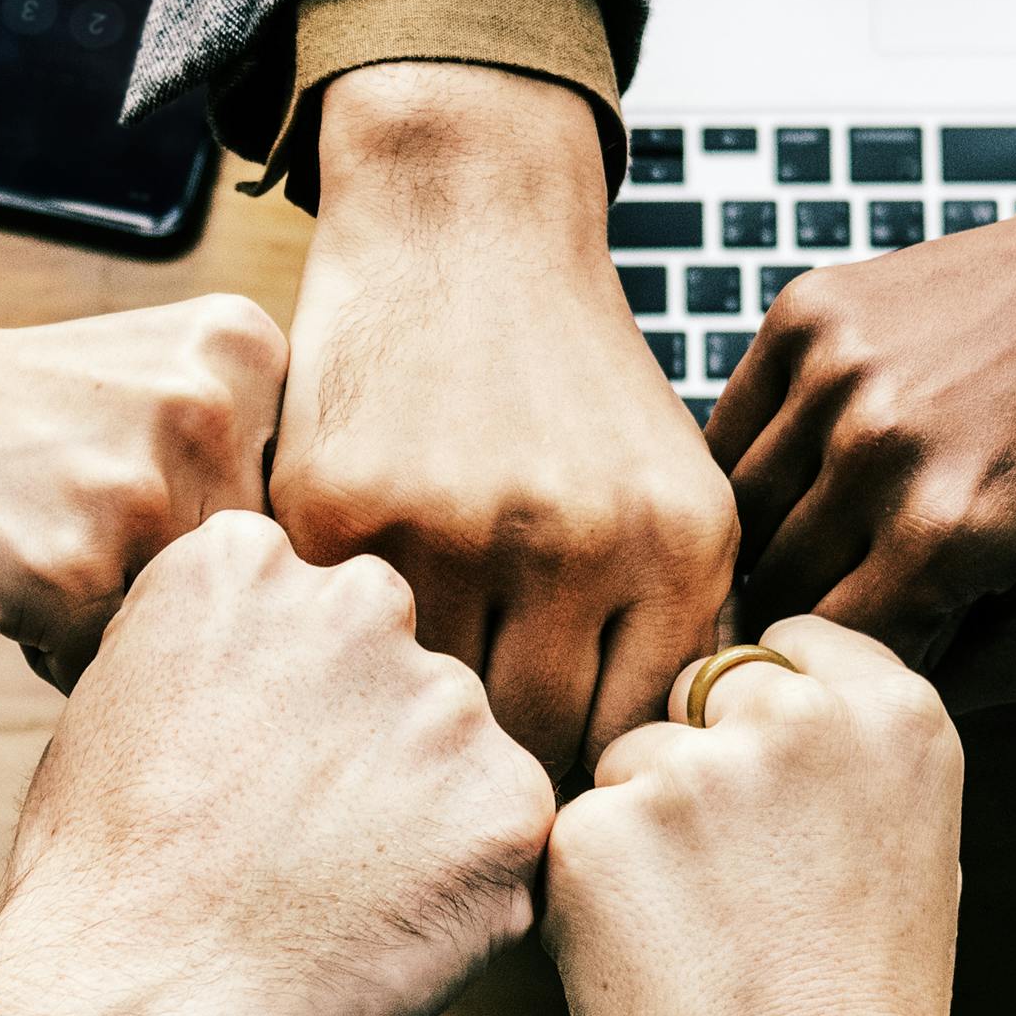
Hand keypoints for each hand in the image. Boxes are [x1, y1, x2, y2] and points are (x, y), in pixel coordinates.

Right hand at [0, 283, 285, 683]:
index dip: (221, 534)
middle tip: (85, 521)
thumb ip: (254, 453)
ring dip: (118, 621)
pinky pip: (105, 667)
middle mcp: (210, 414)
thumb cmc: (19, 404)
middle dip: (174, 583)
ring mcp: (140, 492)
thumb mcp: (164, 375)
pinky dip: (58, 648)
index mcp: (249, 354)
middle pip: (250, 578)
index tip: (147, 493)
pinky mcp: (67, 570)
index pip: (298, 514)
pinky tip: (12, 572)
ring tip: (48, 544)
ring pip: (184, 630)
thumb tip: (336, 608)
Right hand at [0, 507, 558, 1015]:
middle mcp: (359, 602)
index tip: (240, 776)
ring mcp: (445, 704)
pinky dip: (460, 896)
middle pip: (392, 674)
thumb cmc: (95, 891)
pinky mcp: (509, 807)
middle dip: (362, 751)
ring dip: (418, 821)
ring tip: (323, 904)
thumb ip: (219, 659)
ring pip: (455, 758)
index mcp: (246, 563)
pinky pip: (503, 845)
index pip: (306, 615)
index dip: (279, 711)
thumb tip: (275, 680)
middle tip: (290, 851)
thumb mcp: (115, 709)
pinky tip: (374, 938)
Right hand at [272, 62, 736, 783]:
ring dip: (411, 720)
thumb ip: (666, 632)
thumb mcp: (670, 491)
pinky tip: (343, 647)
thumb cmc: (572, 382)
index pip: (633, 740)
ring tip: (400, 723)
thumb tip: (642, 793)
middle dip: (500, 767)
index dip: (590, 781)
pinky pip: (342, 638)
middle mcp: (575, 540)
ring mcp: (451, 524)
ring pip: (428, 706)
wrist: (466, 222)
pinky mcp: (341, 507)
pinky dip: (338, 654)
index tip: (551, 784)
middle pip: (534, 744)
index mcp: (677, 545)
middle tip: (466, 773)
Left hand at [544, 619, 962, 1015]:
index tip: (772, 790)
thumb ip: (842, 751)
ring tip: (704, 938)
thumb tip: (761, 692)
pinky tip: (653, 962)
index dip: (763, 719)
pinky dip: (591, 892)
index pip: (785, 643)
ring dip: (640, 831)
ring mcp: (690, 770)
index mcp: (894, 712)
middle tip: (738, 888)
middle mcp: (796, 719)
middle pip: (697, 691)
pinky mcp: (597, 832)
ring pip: (626, 761)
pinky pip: (571, 832)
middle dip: (698, 765)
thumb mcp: (906, 847)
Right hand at [710, 159, 1015, 707]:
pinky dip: (758, 461)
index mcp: (943, 539)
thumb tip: (866, 707)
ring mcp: (835, 372)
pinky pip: (732, 426)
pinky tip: (815, 468)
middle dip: (805, 610)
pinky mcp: (808, 313)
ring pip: (737, 511)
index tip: (869, 657)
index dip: (844, 671)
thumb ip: (975, 686)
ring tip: (835, 537)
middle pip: (770, 588)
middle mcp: (876, 451)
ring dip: (773, 539)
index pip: (825, 656)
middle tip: (849, 601)